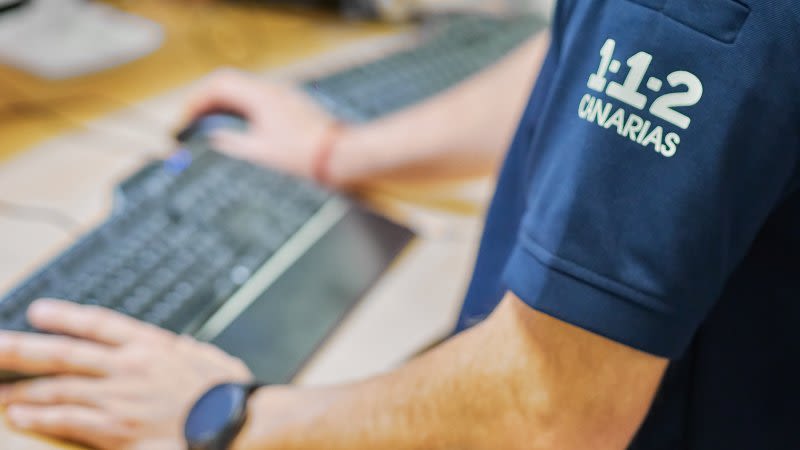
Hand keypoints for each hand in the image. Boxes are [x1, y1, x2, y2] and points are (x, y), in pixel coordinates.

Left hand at [0, 299, 252, 449]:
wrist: (236, 423)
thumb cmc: (227, 393)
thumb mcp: (209, 358)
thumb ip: (185, 350)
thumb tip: (177, 344)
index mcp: (151, 345)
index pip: (99, 323)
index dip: (65, 316)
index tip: (38, 310)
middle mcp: (129, 367)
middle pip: (64, 353)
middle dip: (22, 349)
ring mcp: (120, 397)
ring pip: (58, 388)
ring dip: (22, 388)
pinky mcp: (117, 429)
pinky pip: (68, 419)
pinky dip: (40, 415)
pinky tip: (18, 414)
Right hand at [183, 69, 338, 179]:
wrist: (339, 154)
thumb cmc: (304, 154)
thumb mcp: (259, 153)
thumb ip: (231, 142)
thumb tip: (212, 137)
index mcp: (260, 96)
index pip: (218, 85)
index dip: (197, 100)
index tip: (186, 119)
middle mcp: (271, 89)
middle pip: (228, 82)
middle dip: (206, 100)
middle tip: (193, 121)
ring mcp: (282, 94)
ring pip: (243, 89)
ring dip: (223, 104)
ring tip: (210, 126)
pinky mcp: (290, 103)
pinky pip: (257, 97)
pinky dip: (240, 108)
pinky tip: (237, 126)